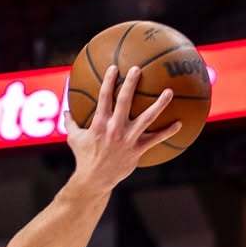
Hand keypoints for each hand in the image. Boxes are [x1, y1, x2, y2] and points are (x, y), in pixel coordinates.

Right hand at [66, 64, 179, 192]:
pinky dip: (168, 131)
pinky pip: (155, 139)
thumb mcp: (74, 138)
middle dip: (131, 83)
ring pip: (147, 118)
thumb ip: (71, 122)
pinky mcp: (137, 150)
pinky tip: (179, 123)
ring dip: (159, 104)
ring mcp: (128, 139)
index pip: (104, 97)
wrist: (94, 179)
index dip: (109, 81)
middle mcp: (115, 128)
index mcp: (99, 123)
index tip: (115, 67)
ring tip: (169, 92)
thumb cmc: (84, 157)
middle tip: (138, 69)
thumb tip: (65, 111)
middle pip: (125, 101)